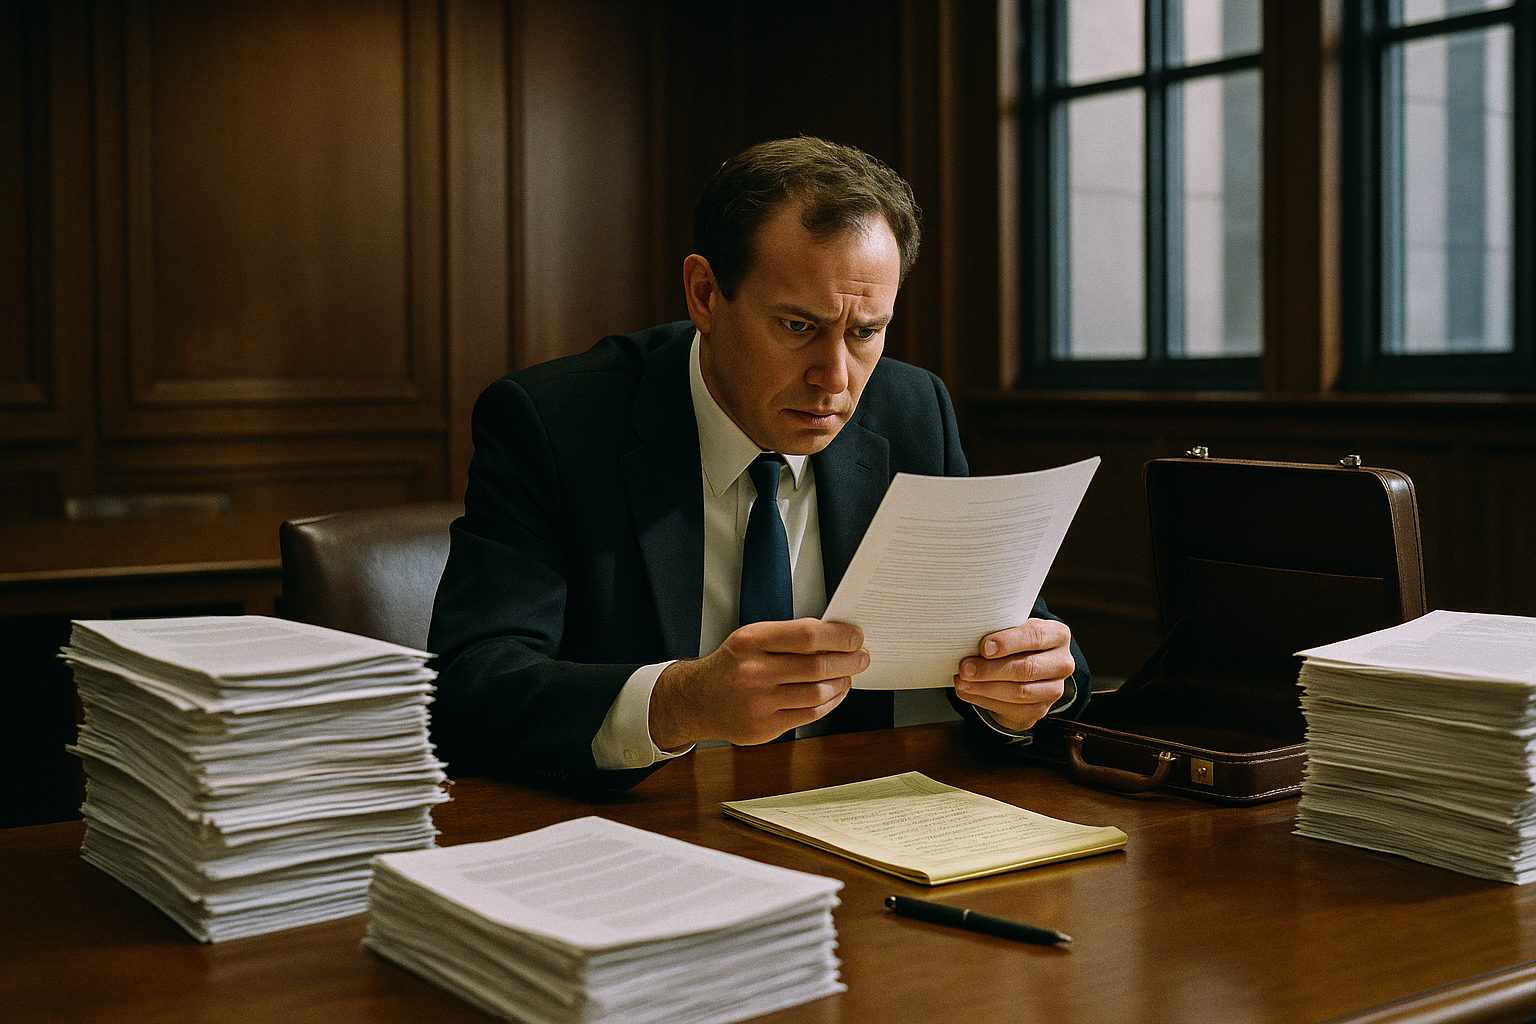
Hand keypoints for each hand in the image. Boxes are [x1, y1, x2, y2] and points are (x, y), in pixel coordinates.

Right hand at [649, 619, 867, 749]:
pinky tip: (834, 694)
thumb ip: (788, 638)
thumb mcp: (751, 639)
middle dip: (848, 661)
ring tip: (848, 675)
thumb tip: (835, 637)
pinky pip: (810, 715)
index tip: (855, 637)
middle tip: (861, 657)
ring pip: (818, 693)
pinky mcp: (763, 727)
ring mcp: (758, 703)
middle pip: (817, 666)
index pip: (806, 635)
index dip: (838, 636)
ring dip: (842, 683)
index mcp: (750, 641)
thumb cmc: (731, 665)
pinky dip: (830, 703)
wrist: (697, 699)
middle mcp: (752, 672)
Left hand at [952, 618, 1075, 731]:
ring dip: (985, 688)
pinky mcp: (1040, 709)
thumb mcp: (1012, 629)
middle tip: (965, 668)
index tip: (983, 647)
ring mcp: (1053, 690)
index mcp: (1057, 635)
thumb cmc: (1015, 642)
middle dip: (991, 669)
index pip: (1035, 636)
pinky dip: (984, 700)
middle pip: (1026, 668)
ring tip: (962, 681)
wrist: (1025, 667)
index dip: (1008, 642)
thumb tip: (968, 636)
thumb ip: (998, 630)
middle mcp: (1062, 663)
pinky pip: (1012, 709)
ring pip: (1019, 693)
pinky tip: (968, 692)